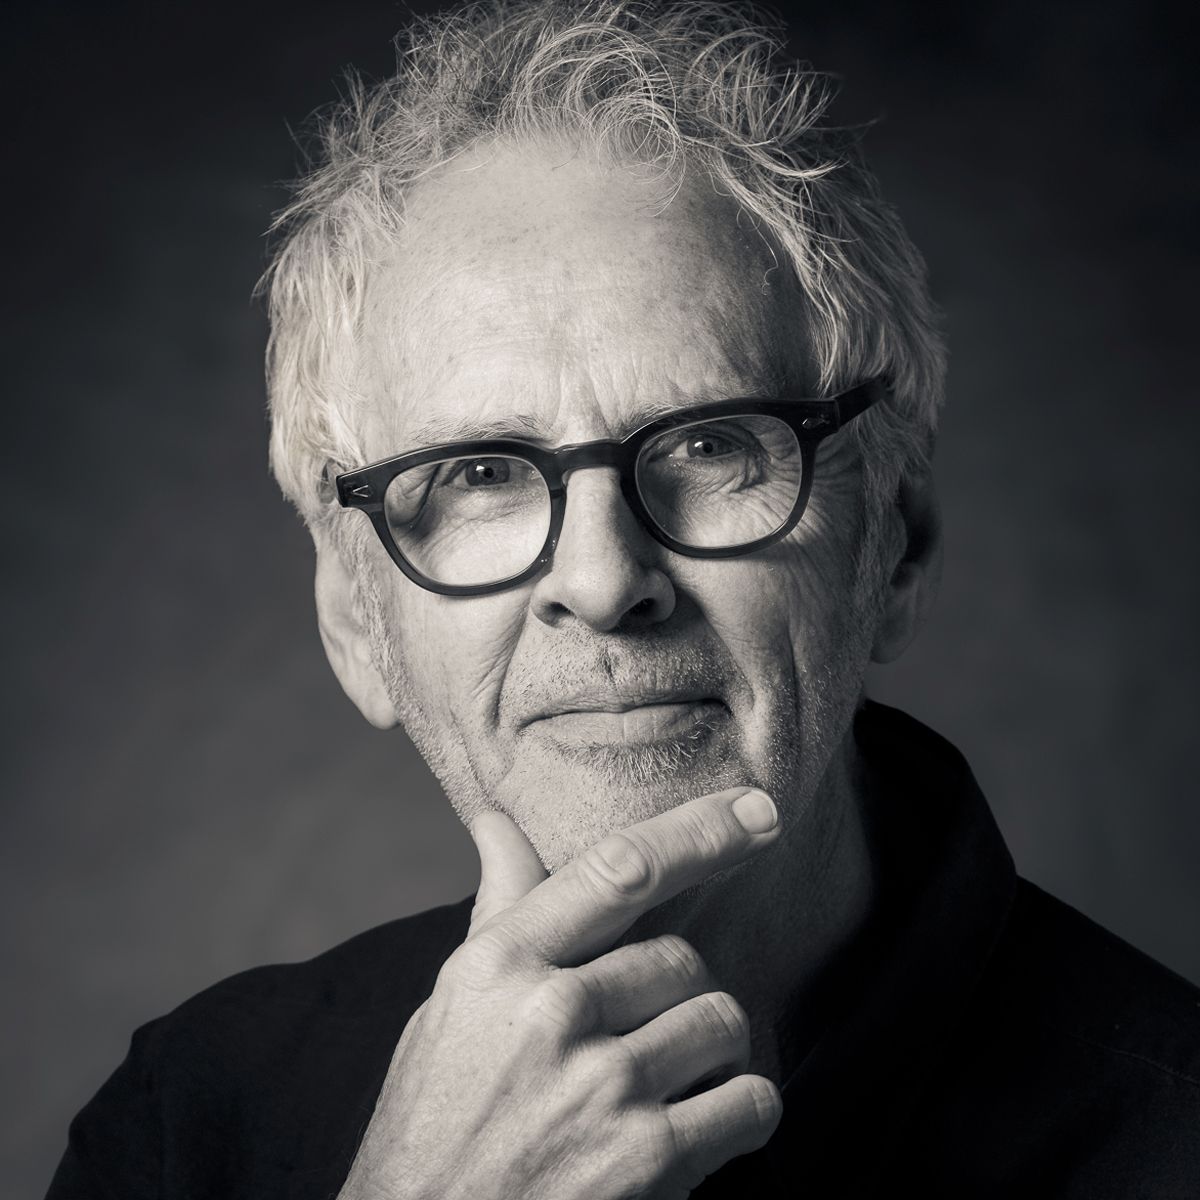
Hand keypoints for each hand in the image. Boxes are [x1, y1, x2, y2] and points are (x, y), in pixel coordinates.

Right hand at [338, 786, 783, 1199]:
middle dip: (676, 997)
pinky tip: (698, 1131)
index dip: (700, 831)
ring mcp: (603, 1087)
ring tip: (661, 1088)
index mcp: (500, 964)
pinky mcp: (648, 1161)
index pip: (618, 869)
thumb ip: (500, 911)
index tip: (759, 810)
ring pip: (723, 1020)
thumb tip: (495, 819)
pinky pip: (751, 1102)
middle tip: (636, 1042)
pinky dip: (741, 1113)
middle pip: (683, 959)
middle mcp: (552, 1012)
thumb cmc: (436, 1121)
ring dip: (710, 1054)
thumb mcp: (454, 1006)